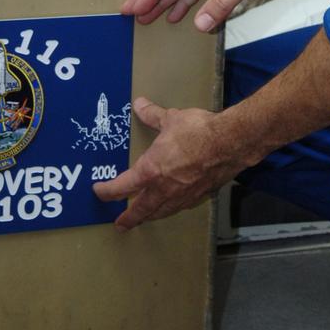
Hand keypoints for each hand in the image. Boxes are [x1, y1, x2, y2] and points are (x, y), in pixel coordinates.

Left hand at [93, 97, 247, 229]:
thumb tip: (139, 104)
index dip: (107, 191)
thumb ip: (153, 115)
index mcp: (150, 171)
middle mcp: (163, 189)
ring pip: (162, 211)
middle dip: (129, 218)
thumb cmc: (197, 131)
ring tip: (147, 217)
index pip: (122, 187)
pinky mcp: (200, 196)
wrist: (230, 143)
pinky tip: (175, 203)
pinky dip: (173, 207)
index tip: (99, 191)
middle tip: (121, 224)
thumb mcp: (171, 118)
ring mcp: (183, 196)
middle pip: (141, 210)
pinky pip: (181, 206)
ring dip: (151, 215)